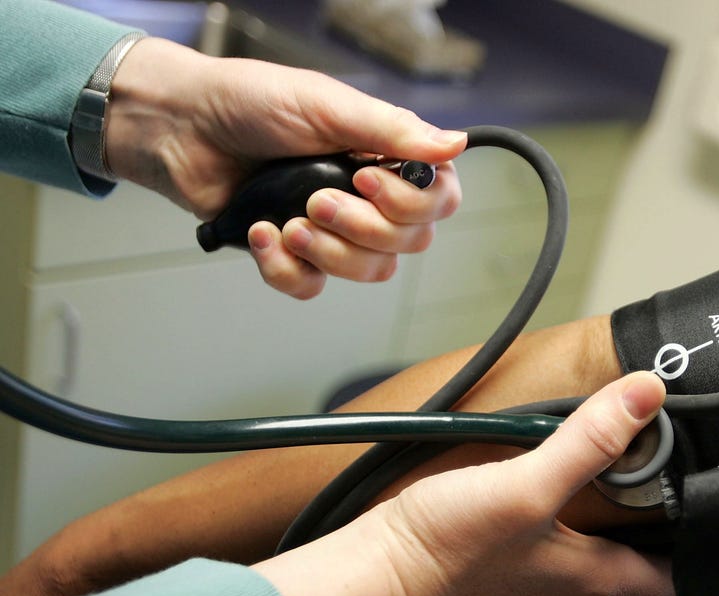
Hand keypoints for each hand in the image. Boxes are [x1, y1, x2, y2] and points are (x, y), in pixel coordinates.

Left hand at [105, 38, 465, 298]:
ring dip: (328, 251)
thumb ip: (391, 130)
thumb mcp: (327, 106)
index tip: (365, 178)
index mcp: (386, 157)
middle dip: (362, 228)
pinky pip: (312, 287)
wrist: (180, 128)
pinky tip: (261, 232)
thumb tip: (456, 144)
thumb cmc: (251, 102)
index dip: (411, 204)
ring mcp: (334, 229)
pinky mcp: (295, 254)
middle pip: (409, 243)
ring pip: (369, 271)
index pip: (438, 200)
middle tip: (317, 198)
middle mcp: (369, 197)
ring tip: (288, 220)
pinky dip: (284, 267)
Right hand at [253, 371, 674, 595]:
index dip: (702, 542)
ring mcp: (540, 582)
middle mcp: (573, 590)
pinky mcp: (508, 568)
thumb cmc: (443, 547)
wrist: (375, 569)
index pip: (675, 579)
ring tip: (621, 469)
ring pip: (601, 552)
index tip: (715, 503)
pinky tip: (555, 484)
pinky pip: (561, 544)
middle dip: (661, 522)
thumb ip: (588, 441)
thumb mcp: (526, 485)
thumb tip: (644, 397)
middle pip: (641, 561)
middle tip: (669, 471)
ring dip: (615, 516)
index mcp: (594, 580)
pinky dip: (573, 515)